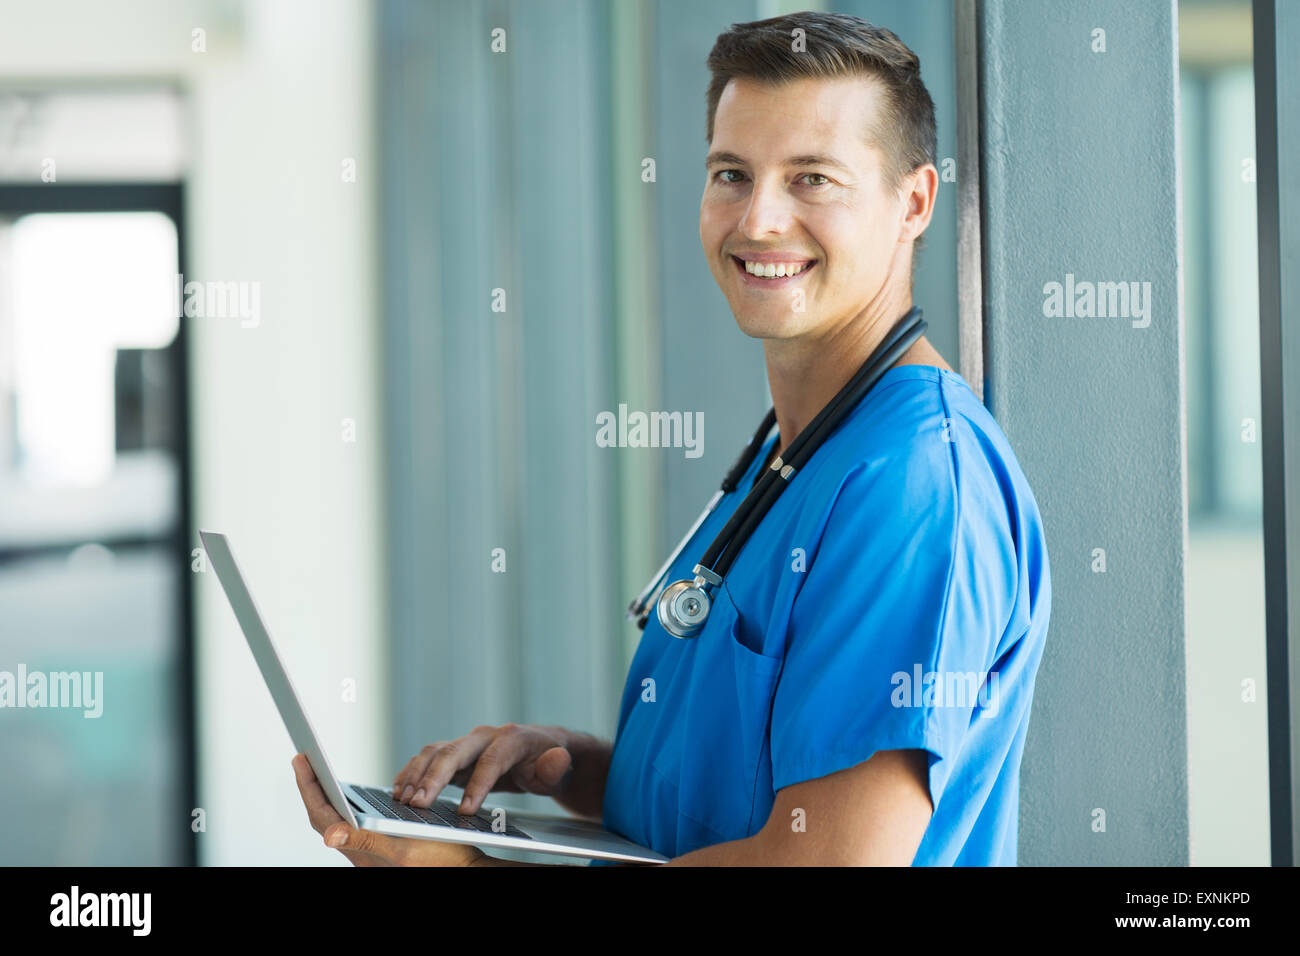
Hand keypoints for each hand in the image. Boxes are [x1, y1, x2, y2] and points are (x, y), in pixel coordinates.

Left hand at [292, 753, 484, 866]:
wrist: (464, 873)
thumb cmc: (440, 862)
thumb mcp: (402, 850)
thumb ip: (365, 841)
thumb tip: (330, 834)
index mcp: (361, 850)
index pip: (322, 815)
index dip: (309, 787)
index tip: (301, 759)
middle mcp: (359, 852)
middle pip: (324, 816)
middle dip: (312, 787)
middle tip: (304, 760)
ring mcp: (369, 850)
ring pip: (337, 819)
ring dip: (326, 795)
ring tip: (319, 774)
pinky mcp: (381, 847)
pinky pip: (352, 823)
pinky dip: (344, 804)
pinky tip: (350, 795)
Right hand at [392, 723, 601, 816]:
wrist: (541, 748)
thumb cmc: (548, 760)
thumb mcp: (558, 767)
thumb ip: (556, 766)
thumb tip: (557, 759)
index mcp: (512, 739)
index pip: (491, 760)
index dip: (478, 784)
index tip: (466, 810)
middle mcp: (485, 736)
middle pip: (454, 752)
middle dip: (434, 778)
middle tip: (418, 804)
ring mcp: (467, 743)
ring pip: (436, 752)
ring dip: (417, 774)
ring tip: (403, 799)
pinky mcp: (456, 754)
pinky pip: (429, 758)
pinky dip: (412, 771)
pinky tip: (399, 788)